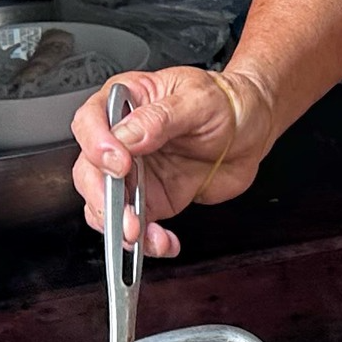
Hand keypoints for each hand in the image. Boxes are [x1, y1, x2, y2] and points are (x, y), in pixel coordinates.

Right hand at [70, 66, 273, 254]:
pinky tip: (161, 241)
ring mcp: (135, 173)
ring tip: (142, 235)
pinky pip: (134, 225)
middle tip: (126, 213)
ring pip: (104, 205)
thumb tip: (128, 136)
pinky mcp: (151, 200)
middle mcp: (124, 139)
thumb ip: (160, 118)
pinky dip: (144, 241)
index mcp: (127, 102)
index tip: (118, 163)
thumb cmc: (225, 103)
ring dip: (119, 226)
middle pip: (89, 170)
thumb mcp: (198, 100)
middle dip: (103, 197)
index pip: (91, 121)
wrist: (252, 131)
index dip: (96, 144)